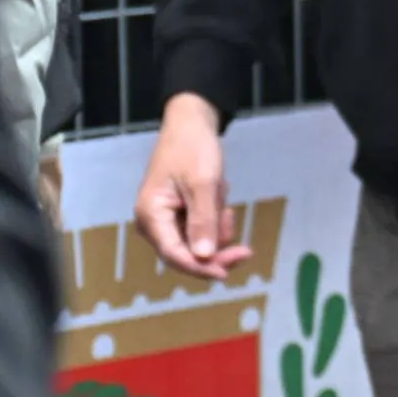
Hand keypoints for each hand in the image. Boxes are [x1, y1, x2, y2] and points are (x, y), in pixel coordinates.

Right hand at [137, 91, 238, 280]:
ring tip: (221, 195)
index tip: (226, 273)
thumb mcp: (203, 183)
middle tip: (245, 251)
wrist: (191, 123)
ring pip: (197, 245)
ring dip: (216, 228)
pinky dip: (214, 220)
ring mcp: (165, 220)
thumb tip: (204, 258)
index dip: (200, 268)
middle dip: (216, 251)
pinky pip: (200, 230)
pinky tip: (219, 198)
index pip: (174, 255)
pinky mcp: (178, 216)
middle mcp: (154, 223)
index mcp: (151, 215)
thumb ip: (203, 221)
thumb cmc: (193, 148)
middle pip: (186, 255)